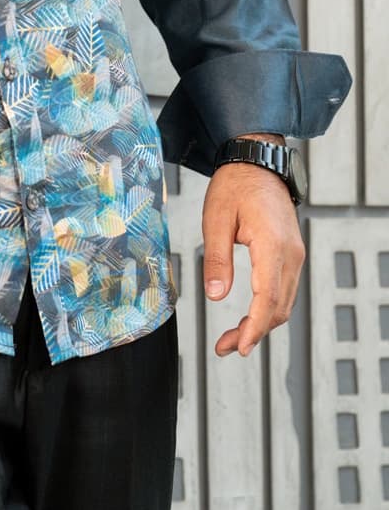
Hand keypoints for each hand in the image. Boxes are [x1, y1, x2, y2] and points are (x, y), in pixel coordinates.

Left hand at [202, 134, 305, 357]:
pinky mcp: (291, 254)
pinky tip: (249, 316)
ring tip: (232, 338)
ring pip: (284, 302)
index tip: (238, 347)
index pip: (268, 298)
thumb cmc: (234, 186)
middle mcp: (291, 254)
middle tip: (225, 347)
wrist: (257, 162)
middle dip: (253, 333)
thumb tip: (215, 296)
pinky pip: (284, 289)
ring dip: (261, 324)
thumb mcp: (215, 219)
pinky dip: (268, 308)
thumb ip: (216, 259)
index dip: (254, 328)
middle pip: (279, 307)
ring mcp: (295, 254)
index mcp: (272, 245)